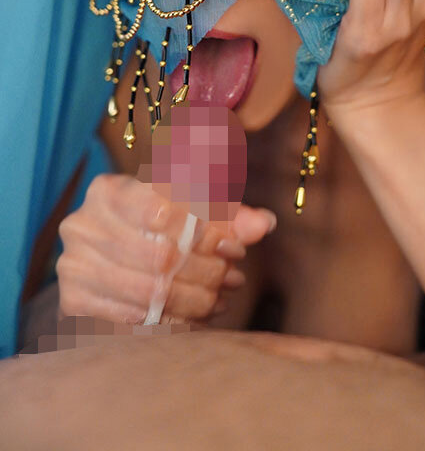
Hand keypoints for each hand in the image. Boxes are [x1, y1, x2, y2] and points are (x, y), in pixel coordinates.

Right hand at [57, 173, 275, 323]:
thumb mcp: (194, 209)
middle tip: (234, 278)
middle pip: (160, 256)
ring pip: (151, 291)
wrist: (112, 253)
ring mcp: (74, 264)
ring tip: (221, 298)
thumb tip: (265, 223)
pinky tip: (196, 316)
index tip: (234, 248)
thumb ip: (230, 214)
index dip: (207, 233)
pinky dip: (173, 320)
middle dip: (207, 271)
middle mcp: (83, 223)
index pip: (165, 212)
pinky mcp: (73, 300)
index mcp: (110, 190)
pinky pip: (135, 317)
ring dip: (196, 299)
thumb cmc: (160, 225)